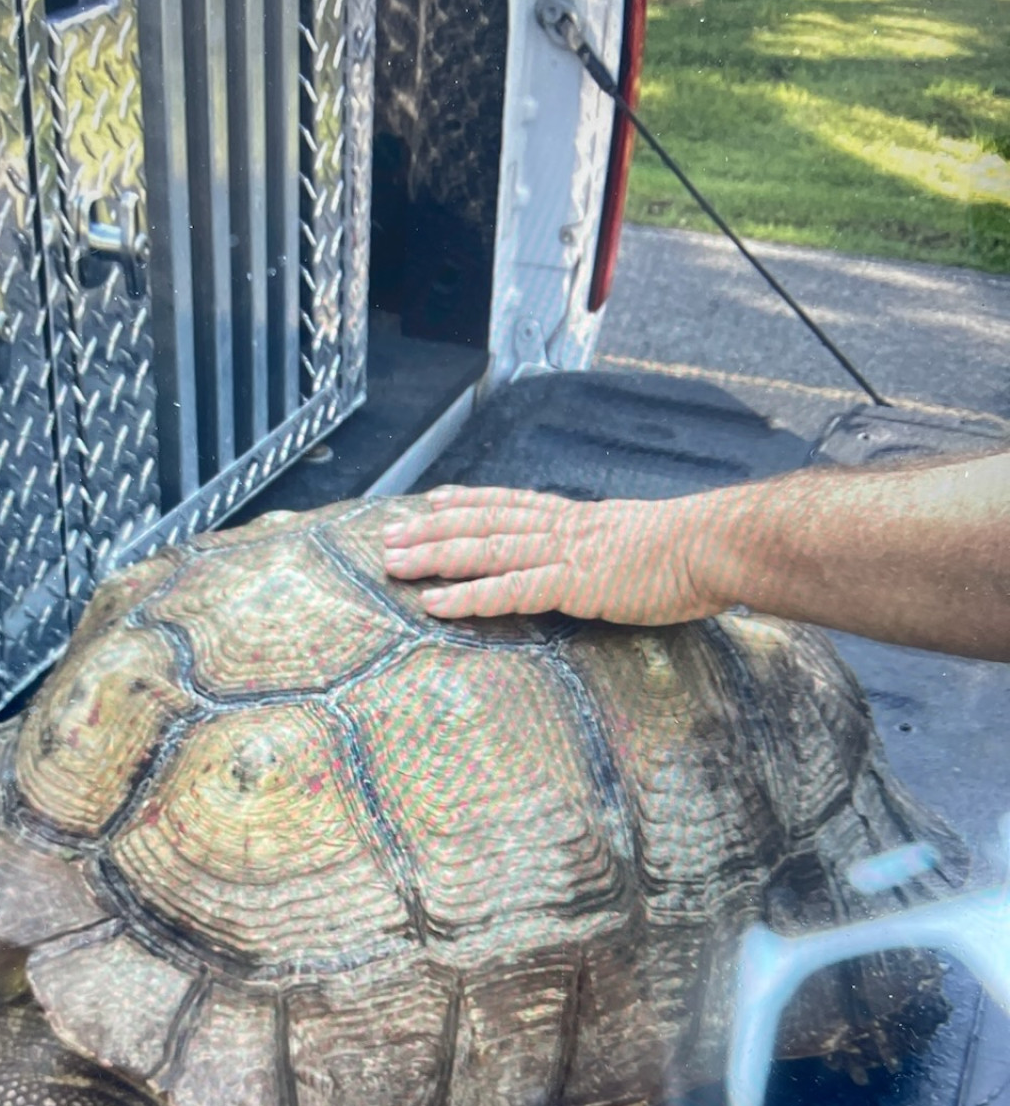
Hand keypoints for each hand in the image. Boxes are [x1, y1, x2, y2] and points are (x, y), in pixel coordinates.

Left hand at [381, 485, 728, 624]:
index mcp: (581, 519)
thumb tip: (612, 559)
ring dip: (434, 557)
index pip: (513, 504)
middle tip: (389, 536)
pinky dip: (469, 597)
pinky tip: (436, 604)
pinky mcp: (573, 584)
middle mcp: (563, 528)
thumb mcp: (645, 539)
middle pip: (483, 523)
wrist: (717, 545)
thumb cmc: (694, 549)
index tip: (434, 501)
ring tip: (393, 564)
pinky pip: (510, 590)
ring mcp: (565, 554)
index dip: (470, 502)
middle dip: (431, 530)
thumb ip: (615, 548)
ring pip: (485, 551)